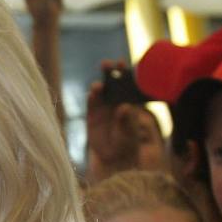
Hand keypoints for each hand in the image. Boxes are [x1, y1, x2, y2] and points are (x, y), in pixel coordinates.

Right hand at [85, 60, 151, 174]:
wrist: (114, 159)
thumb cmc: (128, 145)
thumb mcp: (130, 134)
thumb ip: (127, 121)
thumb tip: (124, 107)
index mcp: (130, 101)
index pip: (128, 83)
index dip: (125, 72)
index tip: (122, 63)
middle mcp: (116, 101)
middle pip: (113, 82)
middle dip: (110, 72)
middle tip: (106, 64)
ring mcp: (103, 108)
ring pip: (100, 91)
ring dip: (99, 86)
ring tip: (98, 86)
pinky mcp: (92, 116)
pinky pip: (91, 104)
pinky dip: (91, 99)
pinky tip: (92, 94)